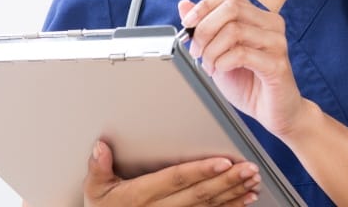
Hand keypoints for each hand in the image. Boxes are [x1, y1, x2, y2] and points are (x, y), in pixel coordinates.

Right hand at [83, 140, 259, 205]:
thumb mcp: (95, 192)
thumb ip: (98, 169)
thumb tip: (100, 147)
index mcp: (140, 196)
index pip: (175, 180)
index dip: (200, 170)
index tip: (222, 161)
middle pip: (199, 195)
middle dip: (227, 181)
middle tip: (248, 169)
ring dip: (233, 194)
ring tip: (252, 181)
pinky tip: (244, 199)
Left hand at [178, 0, 306, 136]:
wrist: (275, 113)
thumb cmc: (249, 83)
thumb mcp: (218, 52)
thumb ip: (204, 27)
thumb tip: (184, 4)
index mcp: (259, 17)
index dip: (205, 5)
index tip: (188, 23)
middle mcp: (271, 24)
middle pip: (230, 8)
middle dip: (204, 29)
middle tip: (197, 50)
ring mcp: (276, 43)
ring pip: (233, 30)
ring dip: (212, 50)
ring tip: (210, 66)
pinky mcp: (276, 64)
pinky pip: (241, 54)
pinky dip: (222, 62)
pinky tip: (221, 70)